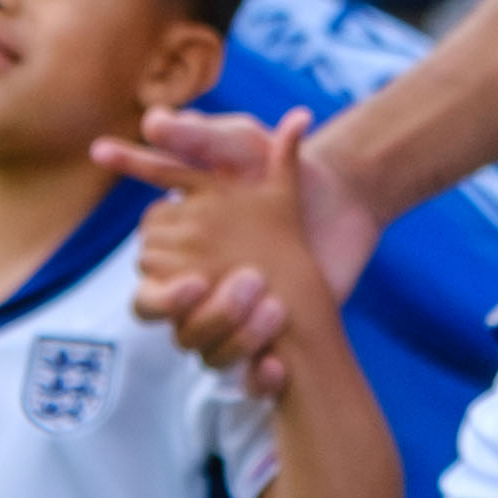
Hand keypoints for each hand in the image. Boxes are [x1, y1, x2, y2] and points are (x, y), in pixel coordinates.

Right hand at [103, 106, 370, 372]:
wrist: (348, 200)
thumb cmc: (292, 172)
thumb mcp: (247, 147)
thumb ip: (202, 136)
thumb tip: (152, 121)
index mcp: (186, 240)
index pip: (150, 270)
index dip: (162, 278)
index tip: (193, 277)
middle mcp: (198, 278)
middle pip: (165, 311)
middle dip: (194, 307)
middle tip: (234, 285)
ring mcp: (228, 310)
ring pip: (200, 343)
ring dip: (232, 332)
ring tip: (273, 307)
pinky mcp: (262, 336)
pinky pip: (243, 373)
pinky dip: (260, 375)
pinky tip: (279, 363)